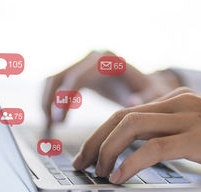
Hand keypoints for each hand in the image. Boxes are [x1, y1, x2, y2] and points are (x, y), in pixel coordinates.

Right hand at [42, 50, 181, 129]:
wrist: (148, 84)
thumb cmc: (151, 92)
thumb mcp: (153, 95)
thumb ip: (146, 98)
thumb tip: (133, 101)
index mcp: (107, 61)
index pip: (76, 77)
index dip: (65, 99)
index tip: (60, 120)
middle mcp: (93, 57)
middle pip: (60, 76)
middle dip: (52, 101)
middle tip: (54, 124)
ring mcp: (84, 63)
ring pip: (54, 79)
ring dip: (47, 101)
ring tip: (52, 124)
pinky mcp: (80, 72)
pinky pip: (57, 84)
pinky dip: (51, 100)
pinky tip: (55, 119)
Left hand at [72, 87, 200, 182]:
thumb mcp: (198, 129)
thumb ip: (170, 131)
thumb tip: (140, 148)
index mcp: (177, 100)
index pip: (127, 113)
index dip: (102, 133)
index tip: (89, 153)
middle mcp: (179, 103)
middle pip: (122, 117)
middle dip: (96, 140)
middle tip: (82, 163)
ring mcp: (190, 117)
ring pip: (132, 127)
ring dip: (108, 150)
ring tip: (99, 171)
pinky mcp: (200, 137)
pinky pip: (154, 147)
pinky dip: (131, 162)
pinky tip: (119, 176)